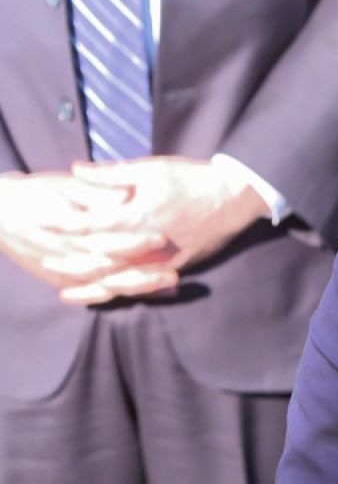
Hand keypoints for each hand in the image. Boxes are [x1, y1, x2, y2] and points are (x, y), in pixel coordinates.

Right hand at [0, 173, 171, 294]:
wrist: (0, 211)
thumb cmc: (38, 193)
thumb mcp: (67, 188)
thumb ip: (97, 193)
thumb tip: (125, 195)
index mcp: (73, 230)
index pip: (109, 239)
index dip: (135, 241)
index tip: (162, 239)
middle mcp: (69, 255)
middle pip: (111, 269)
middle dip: (144, 274)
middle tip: (174, 275)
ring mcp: (62, 271)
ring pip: (104, 285)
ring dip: (137, 288)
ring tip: (168, 288)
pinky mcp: (58, 278)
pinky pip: (89, 292)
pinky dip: (115, 296)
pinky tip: (140, 296)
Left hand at [56, 157, 270, 303]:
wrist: (236, 197)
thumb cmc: (193, 179)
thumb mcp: (152, 169)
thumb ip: (112, 173)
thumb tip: (77, 170)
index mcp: (139, 215)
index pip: (92, 223)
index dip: (66, 223)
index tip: (45, 222)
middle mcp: (147, 242)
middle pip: (100, 258)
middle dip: (72, 261)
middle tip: (48, 261)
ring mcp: (163, 259)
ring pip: (121, 279)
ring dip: (92, 285)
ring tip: (68, 291)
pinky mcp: (176, 268)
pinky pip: (144, 284)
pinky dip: (123, 290)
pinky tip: (108, 295)